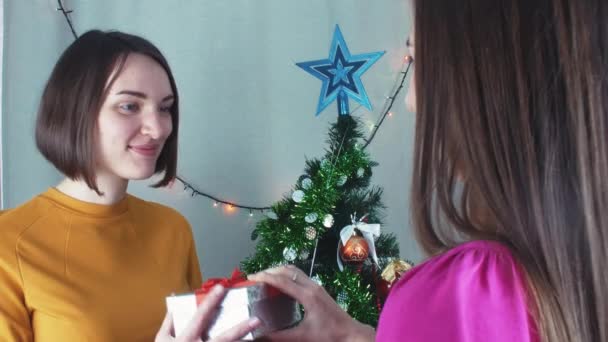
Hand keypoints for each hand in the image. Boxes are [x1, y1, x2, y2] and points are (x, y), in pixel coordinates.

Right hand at [155, 285, 261, 341]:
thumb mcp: (161, 340)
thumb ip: (169, 322)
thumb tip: (173, 303)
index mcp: (186, 339)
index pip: (201, 316)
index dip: (211, 301)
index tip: (222, 288)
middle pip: (223, 338)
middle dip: (241, 329)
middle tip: (257, 320)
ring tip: (260, 337)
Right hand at [248, 266, 374, 341]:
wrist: (350, 333)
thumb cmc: (329, 335)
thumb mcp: (302, 337)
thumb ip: (279, 337)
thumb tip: (259, 337)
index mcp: (308, 295)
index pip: (282, 280)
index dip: (265, 277)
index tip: (251, 277)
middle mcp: (312, 287)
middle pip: (288, 270)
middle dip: (270, 270)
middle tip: (255, 277)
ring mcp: (316, 286)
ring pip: (295, 271)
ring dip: (279, 271)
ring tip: (265, 278)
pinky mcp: (318, 289)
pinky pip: (300, 276)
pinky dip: (287, 276)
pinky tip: (281, 285)